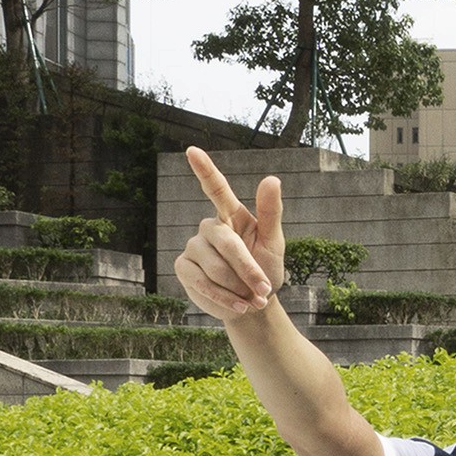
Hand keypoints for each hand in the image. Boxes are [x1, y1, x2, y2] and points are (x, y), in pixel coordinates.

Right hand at [174, 146, 285, 324]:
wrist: (253, 303)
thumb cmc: (265, 269)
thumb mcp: (273, 243)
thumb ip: (271, 212)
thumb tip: (272, 179)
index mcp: (231, 215)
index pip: (216, 189)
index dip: (204, 170)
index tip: (192, 151)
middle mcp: (208, 227)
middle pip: (227, 245)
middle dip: (248, 271)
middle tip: (265, 291)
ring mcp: (193, 247)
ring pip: (215, 268)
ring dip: (239, 289)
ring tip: (252, 299)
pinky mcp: (183, 268)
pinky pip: (201, 283)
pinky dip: (224, 299)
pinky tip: (237, 305)